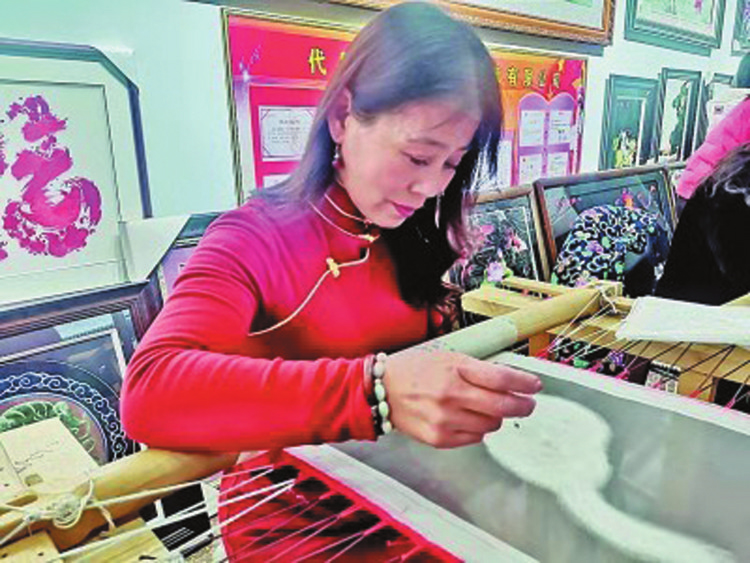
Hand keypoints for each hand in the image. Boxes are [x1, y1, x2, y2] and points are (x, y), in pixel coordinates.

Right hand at [384, 348, 540, 447]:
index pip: (502, 379)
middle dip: (522, 406)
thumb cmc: (416, 370)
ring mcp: (445, 420)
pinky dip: (478, 429)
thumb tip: (511, 382)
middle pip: (503, 407)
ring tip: (486, 408)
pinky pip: (475, 438)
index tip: (534, 386)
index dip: (524, 383)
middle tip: (527, 404)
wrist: (383, 390)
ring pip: (491, 426)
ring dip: (496, 418)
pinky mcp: (440, 439)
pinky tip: (467, 418)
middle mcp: (451, 396)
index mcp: (455, 371)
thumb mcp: (448, 358)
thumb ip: (478, 369)